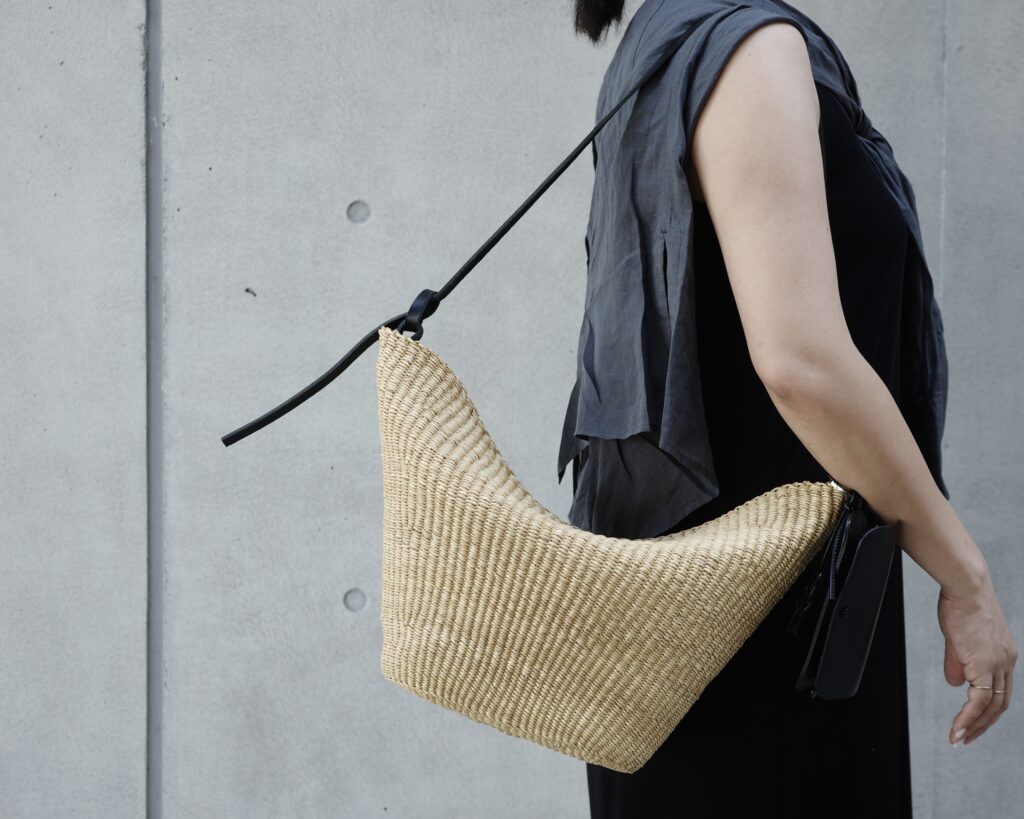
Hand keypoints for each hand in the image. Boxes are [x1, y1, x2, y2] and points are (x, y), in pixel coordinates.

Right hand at [937, 578, 1016, 745]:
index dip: (988, 710)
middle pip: (999, 705)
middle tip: (966, 739)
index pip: (1000, 691)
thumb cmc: (961, 604)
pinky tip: (957, 727)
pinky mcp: (984, 665)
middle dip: (983, 726)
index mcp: (1003, 655)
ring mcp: (997, 665)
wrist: (967, 587)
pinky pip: (978, 701)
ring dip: (973, 727)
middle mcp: (1006, 663)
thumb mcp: (959, 637)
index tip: (973, 722)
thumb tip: (956, 683)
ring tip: (958, 739)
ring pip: (990, 707)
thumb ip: (958, 662)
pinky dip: (968, 718)